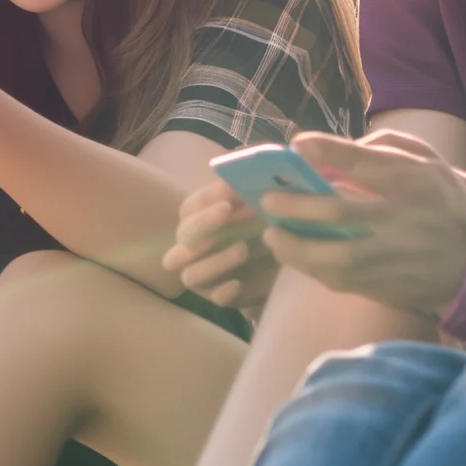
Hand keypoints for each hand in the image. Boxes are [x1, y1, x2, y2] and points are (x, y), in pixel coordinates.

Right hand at [163, 179, 277, 315]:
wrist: (281, 263)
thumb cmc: (263, 226)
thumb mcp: (261, 205)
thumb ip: (251, 189)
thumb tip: (250, 166)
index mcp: (199, 221)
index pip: (190, 207)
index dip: (208, 197)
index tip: (232, 189)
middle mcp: (194, 248)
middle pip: (184, 236)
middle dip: (204, 223)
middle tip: (227, 211)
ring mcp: (205, 276)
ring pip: (191, 274)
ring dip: (214, 261)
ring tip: (243, 249)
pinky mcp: (222, 296)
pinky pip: (215, 299)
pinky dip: (223, 291)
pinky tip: (238, 283)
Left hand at [260, 129, 465, 317]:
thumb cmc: (443, 199)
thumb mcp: (424, 163)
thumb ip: (381, 152)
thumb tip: (331, 151)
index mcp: (415, 182)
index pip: (368, 162)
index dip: (330, 151)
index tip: (298, 145)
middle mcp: (405, 219)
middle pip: (342, 212)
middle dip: (299, 206)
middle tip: (268, 201)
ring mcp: (396, 256)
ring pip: (337, 255)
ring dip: (298, 246)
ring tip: (272, 235)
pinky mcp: (389, 286)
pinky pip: (343, 280)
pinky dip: (313, 268)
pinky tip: (295, 255)